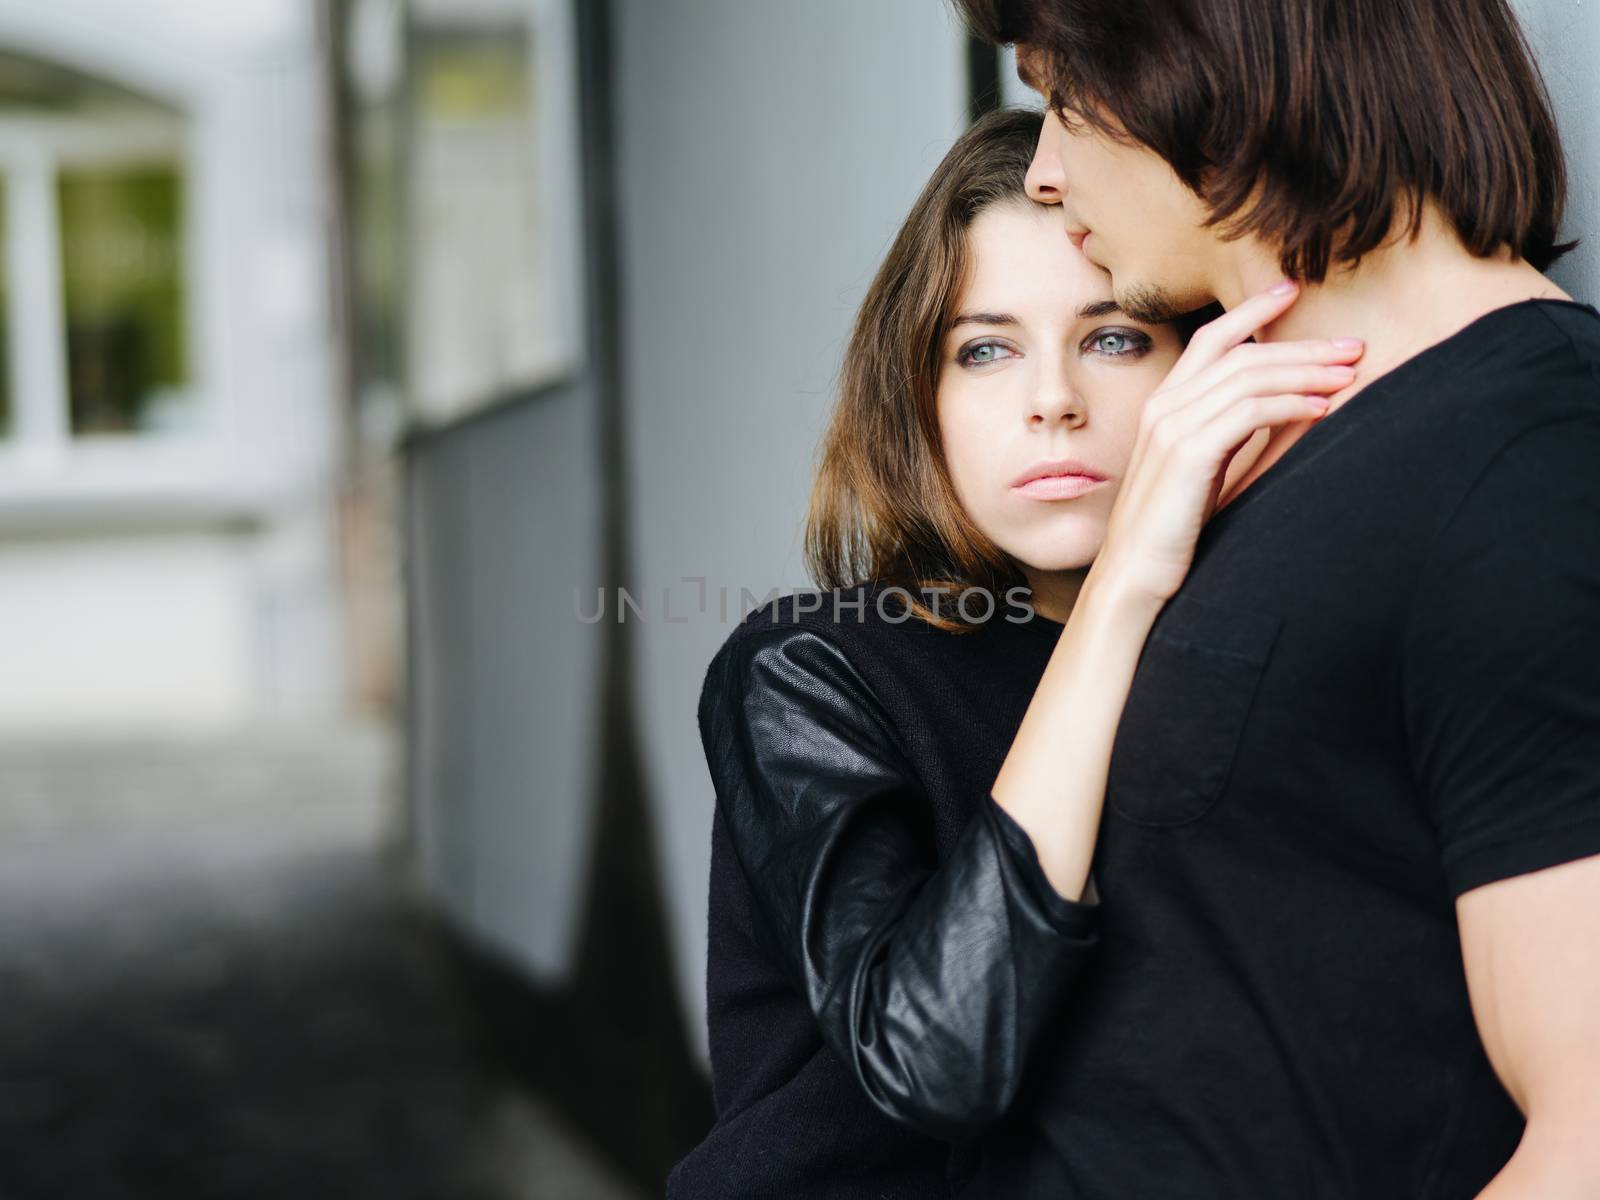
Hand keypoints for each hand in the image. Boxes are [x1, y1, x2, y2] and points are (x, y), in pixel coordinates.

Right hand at [1091, 280, 1362, 607]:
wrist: (1134, 577)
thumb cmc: (1170, 532)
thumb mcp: (1204, 473)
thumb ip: (1230, 437)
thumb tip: (1286, 412)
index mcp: (1163, 407)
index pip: (1210, 340)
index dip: (1251, 311)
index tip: (1293, 292)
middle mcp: (1163, 408)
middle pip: (1241, 353)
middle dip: (1302, 345)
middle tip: (1353, 346)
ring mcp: (1172, 428)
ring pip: (1249, 376)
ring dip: (1307, 370)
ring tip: (1349, 375)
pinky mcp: (1188, 453)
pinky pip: (1249, 411)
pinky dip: (1291, 403)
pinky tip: (1324, 407)